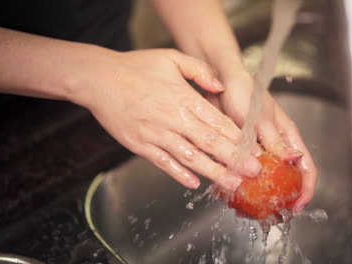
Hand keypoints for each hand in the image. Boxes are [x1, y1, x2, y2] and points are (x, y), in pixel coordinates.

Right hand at [72, 48, 261, 190]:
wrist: (98, 79)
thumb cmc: (134, 67)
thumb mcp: (170, 58)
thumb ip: (199, 70)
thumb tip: (220, 87)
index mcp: (183, 97)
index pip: (218, 122)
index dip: (238, 139)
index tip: (253, 150)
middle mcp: (172, 118)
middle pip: (209, 143)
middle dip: (234, 159)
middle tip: (253, 172)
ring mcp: (156, 134)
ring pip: (189, 157)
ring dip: (212, 172)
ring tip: (231, 183)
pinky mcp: (140, 145)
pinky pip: (162, 162)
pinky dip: (178, 174)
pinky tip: (193, 183)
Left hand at [206, 70, 316, 210]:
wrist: (220, 82)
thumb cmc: (244, 92)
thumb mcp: (260, 118)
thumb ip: (274, 140)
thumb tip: (294, 159)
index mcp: (287, 136)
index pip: (305, 166)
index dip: (306, 188)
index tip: (298, 205)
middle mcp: (275, 145)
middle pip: (286, 177)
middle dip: (282, 196)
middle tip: (272, 212)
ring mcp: (258, 148)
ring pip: (264, 177)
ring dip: (259, 193)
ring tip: (249, 208)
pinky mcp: (241, 149)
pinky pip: (244, 171)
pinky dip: (241, 183)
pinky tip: (233, 192)